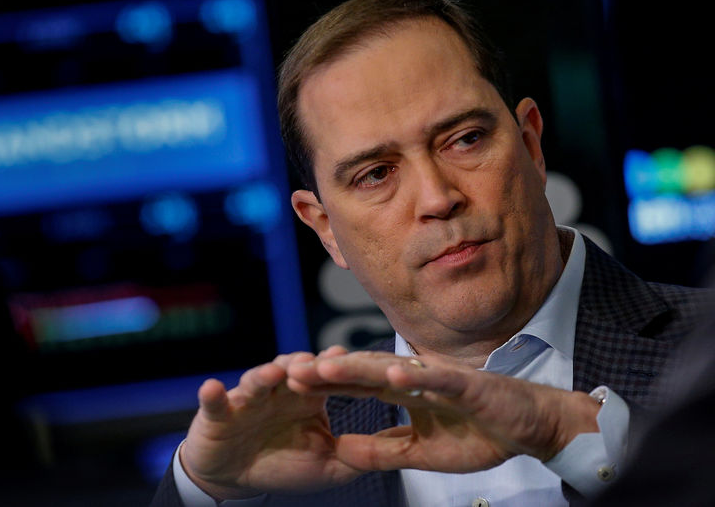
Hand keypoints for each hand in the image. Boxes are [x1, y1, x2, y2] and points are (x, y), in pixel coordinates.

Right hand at [181, 347, 362, 500]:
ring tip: (275, 371)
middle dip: (309, 365)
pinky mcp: (219, 411)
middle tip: (325, 360)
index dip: (348, 374)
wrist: (235, 474)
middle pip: (296, 369)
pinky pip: (214, 401)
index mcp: (310, 396)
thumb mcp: (329, 465)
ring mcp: (249, 397)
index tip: (368, 366)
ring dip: (266, 373)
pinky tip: (213, 388)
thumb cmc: (284, 463)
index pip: (332, 379)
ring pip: (258, 378)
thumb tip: (405, 449)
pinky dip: (212, 395)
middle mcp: (280, 388)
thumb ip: (362, 455)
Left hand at [287, 351, 599, 473]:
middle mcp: (416, 379)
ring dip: (359, 368)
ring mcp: (439, 379)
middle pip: (364, 374)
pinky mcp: (466, 385)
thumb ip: (382, 451)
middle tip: (290, 369)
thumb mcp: (421, 454)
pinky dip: (416, 376)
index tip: (289, 384)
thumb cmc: (480, 434)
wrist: (530, 427)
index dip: (325, 385)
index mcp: (404, 393)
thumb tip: (340, 451)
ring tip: (326, 366)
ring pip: (392, 370)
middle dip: (328, 372)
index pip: (356, 387)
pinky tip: (391, 374)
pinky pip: (437, 380)